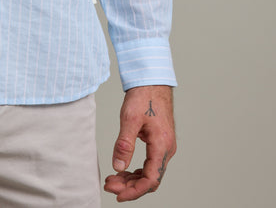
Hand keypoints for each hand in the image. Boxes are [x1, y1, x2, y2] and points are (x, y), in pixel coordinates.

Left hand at [104, 85, 175, 201]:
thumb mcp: (130, 119)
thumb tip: (118, 167)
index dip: (134, 191)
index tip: (118, 195)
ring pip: (149, 172)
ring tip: (113, 179)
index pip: (150, 179)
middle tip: (109, 185)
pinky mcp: (159, 143)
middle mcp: (166, 149)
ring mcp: (164, 147)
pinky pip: (149, 164)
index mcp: (162, 145)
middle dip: (129, 186)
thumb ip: (124, 144)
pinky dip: (135, 170)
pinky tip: (122, 170)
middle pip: (150, 179)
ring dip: (132, 179)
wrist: (152, 81)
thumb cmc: (143, 96)